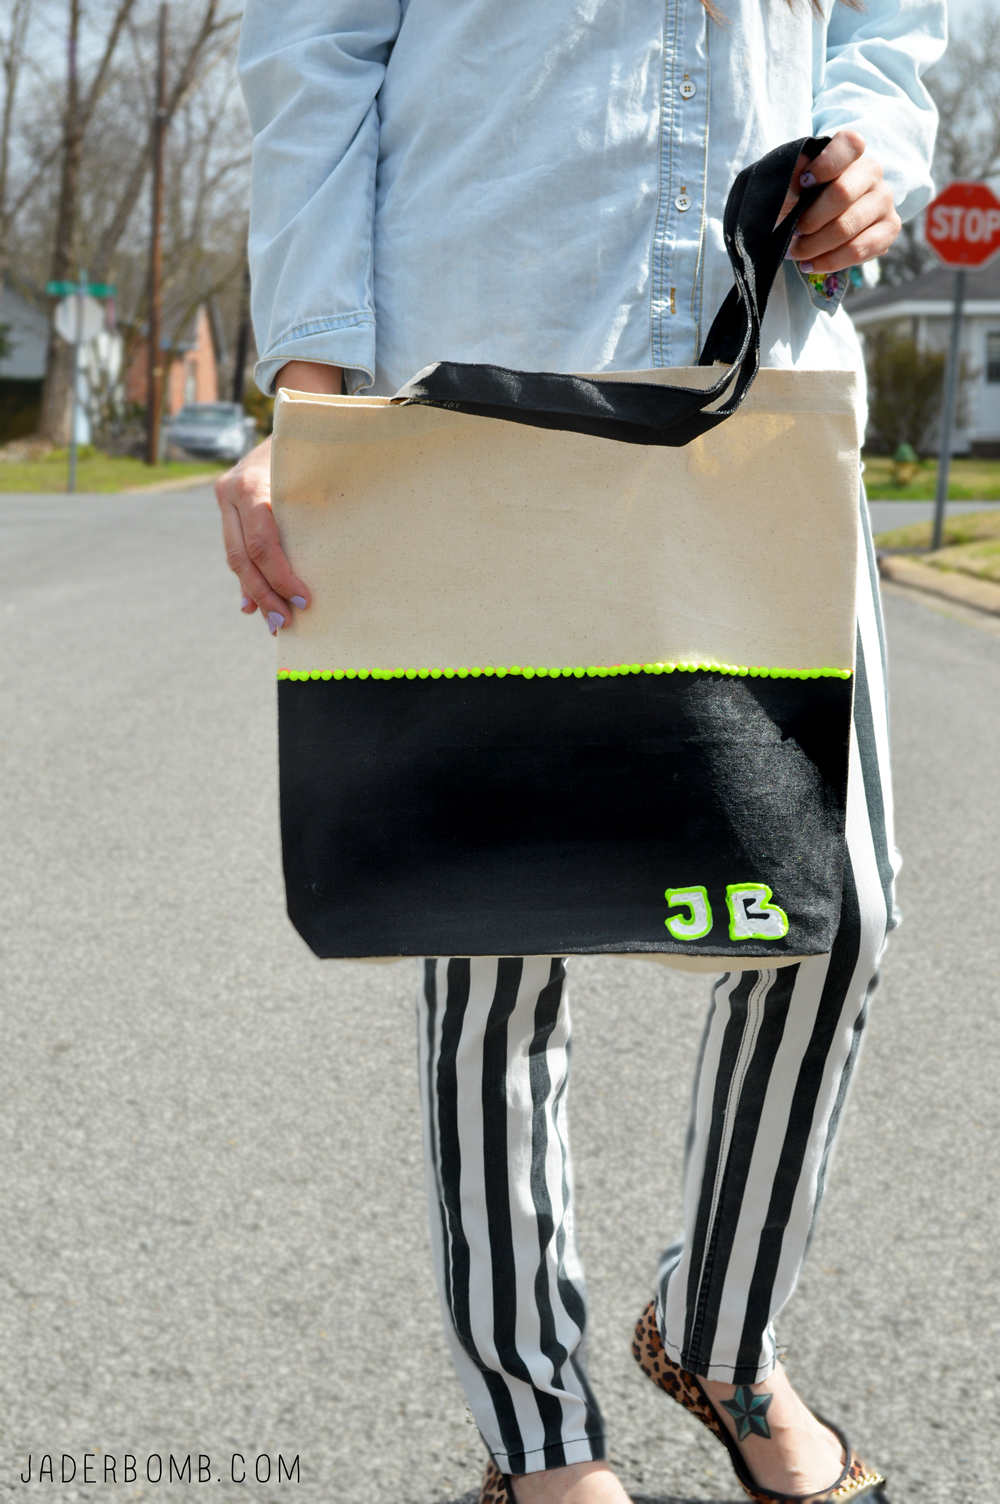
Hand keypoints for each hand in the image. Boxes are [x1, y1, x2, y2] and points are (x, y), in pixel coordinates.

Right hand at [216, 360, 341, 631]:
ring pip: (234, 559)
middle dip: (265, 593)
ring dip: (255, 593)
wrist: (290, 417)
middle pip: (242, 557)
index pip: (261, 542)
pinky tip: (253, 605)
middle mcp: (230, 492)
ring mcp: (224, 502)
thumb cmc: (313, 446)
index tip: (303, 598)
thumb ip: (320, 504)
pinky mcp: (227, 511)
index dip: (280, 575)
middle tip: (285, 623)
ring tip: (274, 622)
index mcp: (251, 483)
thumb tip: (347, 550)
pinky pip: (235, 551)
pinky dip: (247, 580)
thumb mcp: (316, 469)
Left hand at [781, 130, 900, 275]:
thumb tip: (800, 167)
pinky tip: (811, 264)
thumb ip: (794, 171)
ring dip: (814, 245)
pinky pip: (859, 251)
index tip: (804, 182)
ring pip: (847, 227)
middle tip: (793, 232)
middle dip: (810, 219)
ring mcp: (884, 201)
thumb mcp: (790, 182)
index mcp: (850, 152)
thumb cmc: (800, 198)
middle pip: (842, 194)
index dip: (825, 164)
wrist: (814, 226)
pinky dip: (829, 261)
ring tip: (797, 252)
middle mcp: (873, 173)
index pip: (849, 144)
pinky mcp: (889, 229)